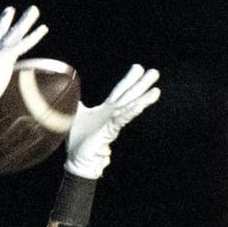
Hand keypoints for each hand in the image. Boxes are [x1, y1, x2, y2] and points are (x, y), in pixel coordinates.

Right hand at [0, 6, 48, 111]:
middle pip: (0, 30)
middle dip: (5, 20)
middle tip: (10, 10)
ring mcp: (0, 50)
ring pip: (16, 32)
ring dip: (26, 20)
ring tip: (34, 10)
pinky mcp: (9, 54)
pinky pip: (25, 43)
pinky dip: (35, 36)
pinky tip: (44, 28)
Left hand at [65, 64, 161, 178]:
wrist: (78, 159)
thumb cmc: (79, 140)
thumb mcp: (76, 114)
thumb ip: (78, 102)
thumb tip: (70, 91)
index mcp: (106, 109)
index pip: (120, 91)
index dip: (129, 79)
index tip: (139, 67)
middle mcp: (112, 114)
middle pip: (129, 96)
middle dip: (142, 85)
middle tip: (155, 73)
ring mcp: (112, 123)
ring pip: (130, 107)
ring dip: (143, 99)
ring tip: (156, 90)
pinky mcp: (109, 131)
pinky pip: (123, 119)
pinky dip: (132, 111)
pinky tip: (141, 105)